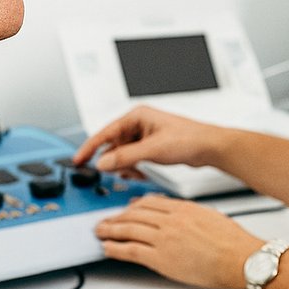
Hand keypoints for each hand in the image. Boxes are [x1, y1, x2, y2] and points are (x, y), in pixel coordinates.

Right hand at [73, 106, 227, 177]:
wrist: (210, 147)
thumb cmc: (189, 139)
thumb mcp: (152, 150)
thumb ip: (125, 157)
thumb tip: (102, 163)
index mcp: (137, 116)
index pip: (105, 132)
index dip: (90, 147)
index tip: (78, 159)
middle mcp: (140, 123)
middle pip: (114, 144)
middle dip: (114, 160)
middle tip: (114, 172)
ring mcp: (145, 135)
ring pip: (123, 153)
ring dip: (125, 165)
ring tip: (134, 172)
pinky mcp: (152, 146)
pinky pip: (134, 157)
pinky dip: (134, 167)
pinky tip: (140, 172)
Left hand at [94, 195, 264, 288]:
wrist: (240, 258)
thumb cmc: (232, 242)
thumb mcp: (209, 217)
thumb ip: (190, 214)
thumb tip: (179, 214)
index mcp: (183, 208)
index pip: (150, 203)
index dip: (133, 206)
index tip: (126, 209)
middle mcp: (170, 220)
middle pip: (135, 214)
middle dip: (117, 217)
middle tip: (106, 221)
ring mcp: (164, 238)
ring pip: (128, 229)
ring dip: (110, 230)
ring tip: (100, 232)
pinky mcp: (161, 258)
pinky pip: (131, 250)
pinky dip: (116, 248)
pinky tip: (108, 248)